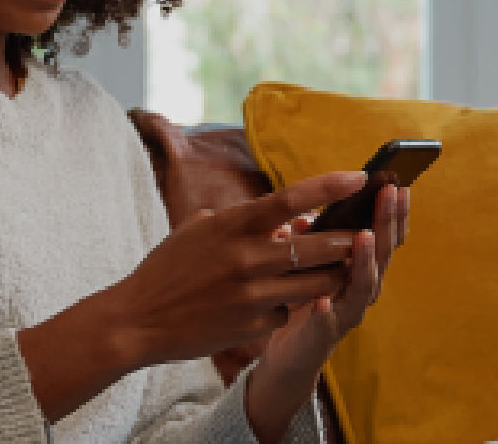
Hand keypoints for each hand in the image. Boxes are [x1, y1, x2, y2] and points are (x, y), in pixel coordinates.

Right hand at [106, 171, 365, 369]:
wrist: (139, 318)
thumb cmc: (167, 268)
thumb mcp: (196, 232)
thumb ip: (236, 222)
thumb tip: (277, 221)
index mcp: (230, 225)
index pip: (289, 199)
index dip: (329, 186)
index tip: (358, 176)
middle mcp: (246, 257)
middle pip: (318, 245)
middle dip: (347, 239)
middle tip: (364, 233)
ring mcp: (252, 294)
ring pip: (316, 283)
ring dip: (331, 275)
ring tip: (339, 268)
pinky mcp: (254, 326)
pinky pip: (288, 312)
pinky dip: (287, 305)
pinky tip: (274, 303)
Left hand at [245, 184, 409, 442]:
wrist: (289, 354)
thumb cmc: (301, 296)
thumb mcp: (306, 261)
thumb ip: (309, 240)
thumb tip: (301, 216)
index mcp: (356, 266)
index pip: (381, 234)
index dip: (390, 211)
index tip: (396, 182)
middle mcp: (358, 288)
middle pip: (381, 253)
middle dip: (386, 222)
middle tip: (392, 193)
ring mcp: (344, 311)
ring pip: (361, 285)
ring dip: (365, 260)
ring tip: (365, 237)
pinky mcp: (322, 335)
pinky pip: (325, 322)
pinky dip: (325, 310)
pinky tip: (320, 299)